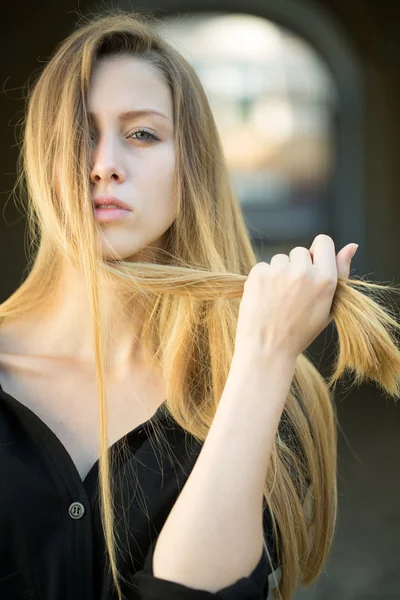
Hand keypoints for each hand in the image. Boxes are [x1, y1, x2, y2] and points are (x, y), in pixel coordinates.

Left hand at [234, 235, 357, 362]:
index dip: (317, 253)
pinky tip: (265, 299)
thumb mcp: (328, 306)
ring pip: (280, 259)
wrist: (268, 349)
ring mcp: (279, 271)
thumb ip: (341, 273)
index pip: (324, 241)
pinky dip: (263, 279)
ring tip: (278, 299)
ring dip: (279, 273)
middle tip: (293, 294)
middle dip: (296, 266)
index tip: (311, 267)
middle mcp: (304, 271)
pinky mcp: (259, 274)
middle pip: (300, 251)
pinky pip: (263, 266)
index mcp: (325, 279)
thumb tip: (352, 245)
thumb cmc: (301, 330)